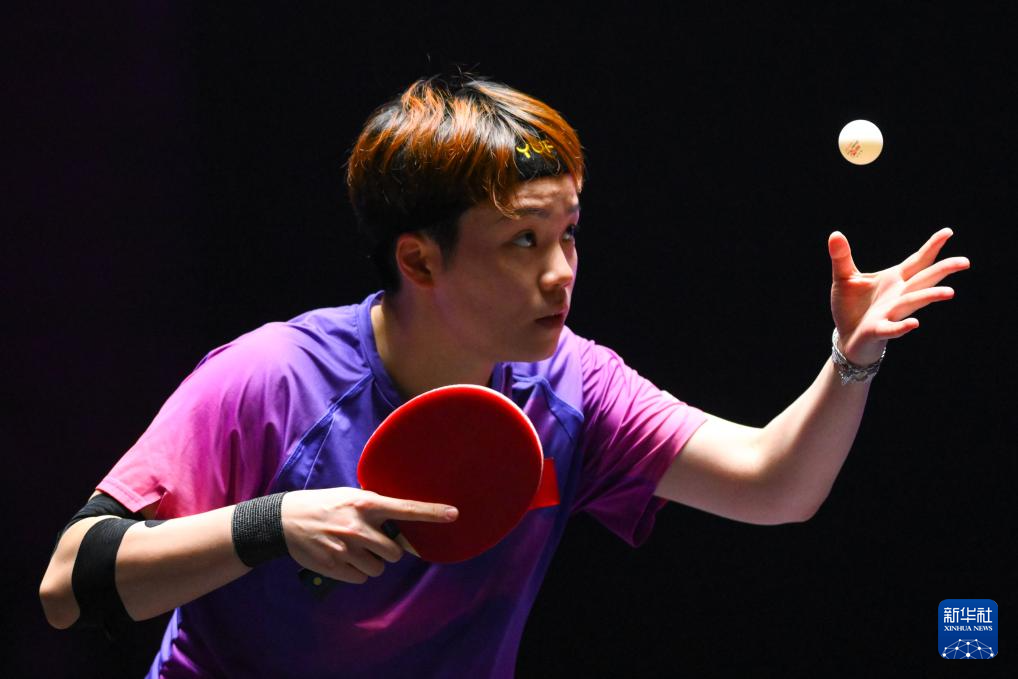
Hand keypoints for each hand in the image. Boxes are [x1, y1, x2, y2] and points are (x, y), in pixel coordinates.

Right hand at [281, 488, 456, 583]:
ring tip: (352, 548)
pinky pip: (362, 577)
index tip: (454, 514)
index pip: (406, 509)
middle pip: (395, 552)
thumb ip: (376, 507)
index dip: (432, 512)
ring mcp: (347, 548)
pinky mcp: (336, 566)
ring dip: (371, 562)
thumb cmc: (324, 505)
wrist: (285, 520)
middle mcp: (359, 526)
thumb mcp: (350, 496)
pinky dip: (357, 571)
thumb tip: (402, 522)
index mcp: (366, 504)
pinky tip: (343, 557)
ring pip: (379, 568)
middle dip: (388, 550)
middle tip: (371, 541)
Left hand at [828, 228, 969, 364]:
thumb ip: (842, 257)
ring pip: (913, 303)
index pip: (917, 261)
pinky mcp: (878, 329)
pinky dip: (902, 327)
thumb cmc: (850, 306)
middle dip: (942, 270)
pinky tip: (914, 324)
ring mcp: (890, 313)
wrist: (846, 336)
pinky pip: (892, 329)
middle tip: (964, 262)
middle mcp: (898, 295)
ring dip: (930, 297)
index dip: (932, 247)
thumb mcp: (844, 278)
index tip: (948, 232)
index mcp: (894, 280)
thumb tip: (835, 234)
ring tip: (949, 292)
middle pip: (924, 280)